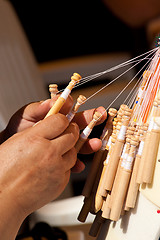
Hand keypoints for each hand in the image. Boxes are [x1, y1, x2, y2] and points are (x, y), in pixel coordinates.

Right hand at [0, 113, 78, 238]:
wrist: (4, 198)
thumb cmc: (4, 171)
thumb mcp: (16, 142)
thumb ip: (35, 132)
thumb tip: (48, 125)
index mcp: (35, 139)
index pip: (60, 120)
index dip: (62, 120)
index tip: (62, 122)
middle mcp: (49, 153)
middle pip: (72, 135)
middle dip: (70, 132)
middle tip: (66, 133)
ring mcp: (56, 169)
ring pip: (73, 153)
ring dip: (68, 150)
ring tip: (56, 152)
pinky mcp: (61, 182)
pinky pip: (69, 169)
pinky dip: (64, 166)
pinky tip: (52, 168)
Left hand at [1, 95, 106, 173]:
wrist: (11, 149)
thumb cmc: (17, 129)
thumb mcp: (26, 115)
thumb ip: (39, 107)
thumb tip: (54, 101)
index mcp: (57, 116)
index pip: (71, 109)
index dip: (80, 107)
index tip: (86, 106)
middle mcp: (63, 129)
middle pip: (81, 124)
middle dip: (92, 120)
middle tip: (101, 116)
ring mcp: (64, 144)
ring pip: (80, 143)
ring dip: (89, 143)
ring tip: (95, 144)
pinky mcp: (61, 158)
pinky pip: (72, 161)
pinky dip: (77, 163)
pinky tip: (78, 164)